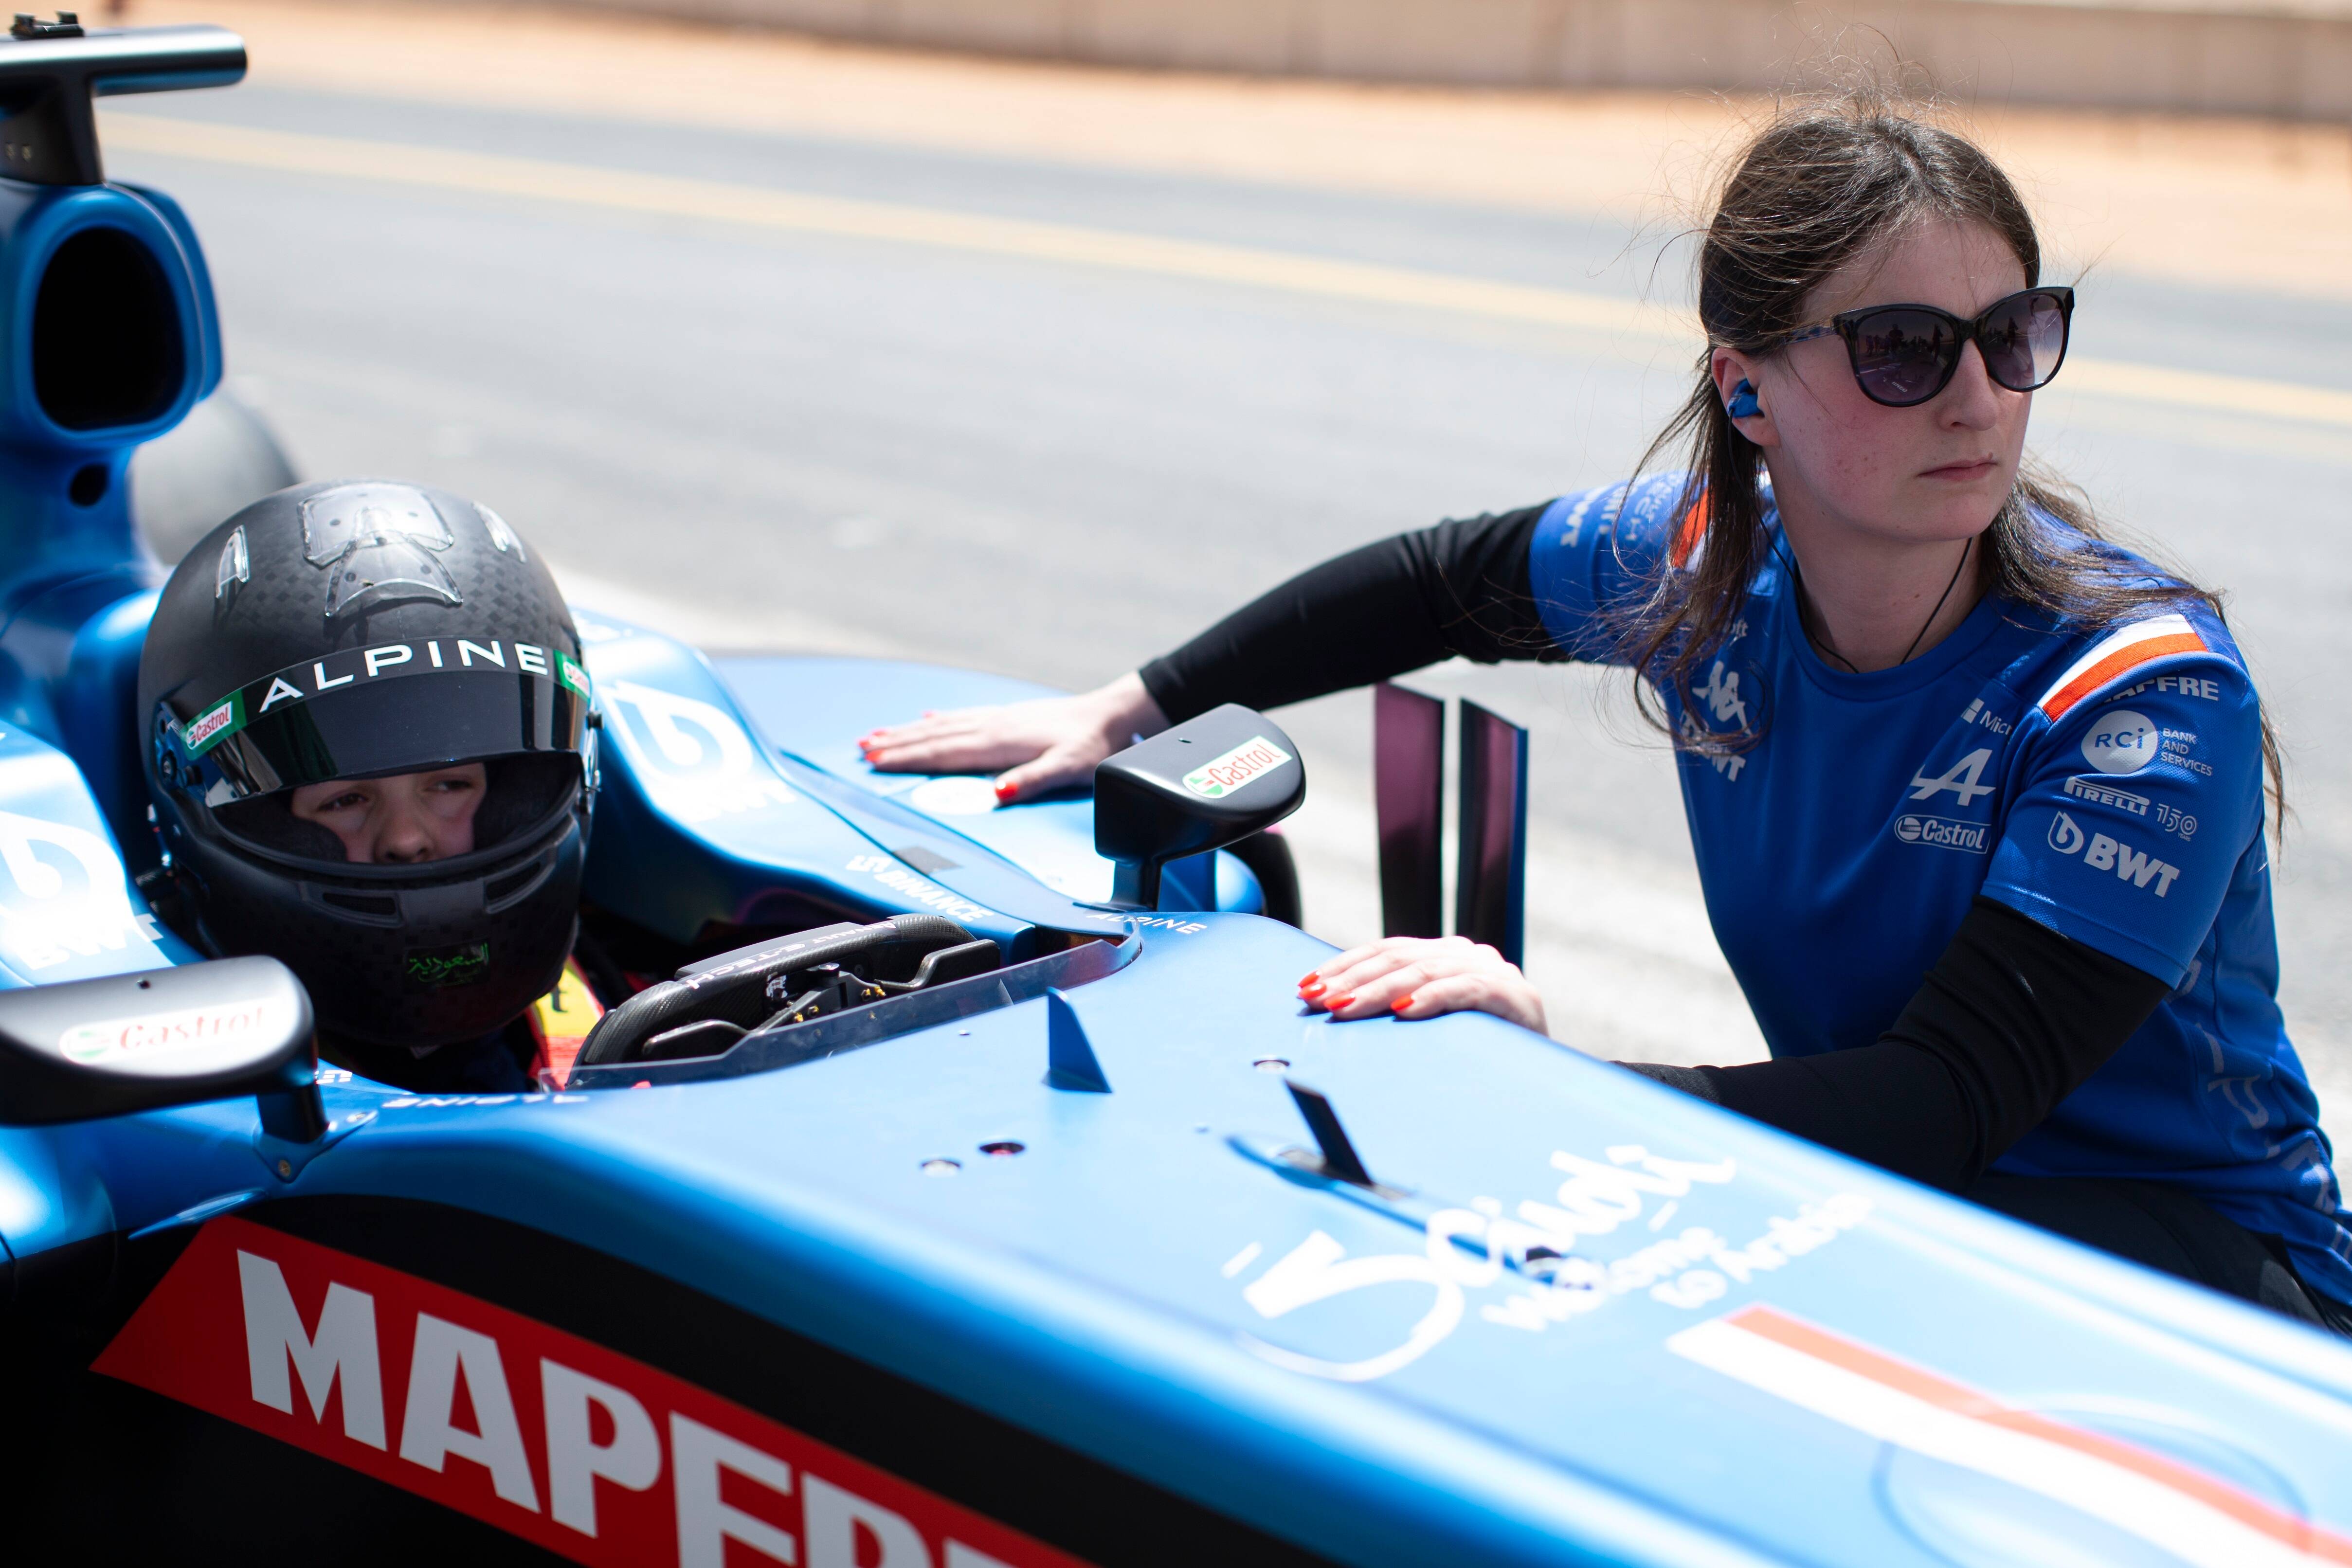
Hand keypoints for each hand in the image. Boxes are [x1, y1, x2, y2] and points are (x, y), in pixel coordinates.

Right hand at [859, 672, 1168, 803]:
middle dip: (896, 744)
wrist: (1110, 716)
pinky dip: (938, 720)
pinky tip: (925, 719)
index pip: (945, 753)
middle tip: (860, 749)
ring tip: (877, 735)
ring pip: (942, 726)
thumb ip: (1032, 780)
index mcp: (1000, 743)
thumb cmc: (1091, 746)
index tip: (876, 761)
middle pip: (934, 737)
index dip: (908, 758)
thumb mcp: (1068, 768)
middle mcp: (992, 727)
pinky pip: (961, 718)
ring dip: (908, 732)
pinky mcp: (1006, 717)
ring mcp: (997, 719)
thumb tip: (997, 794)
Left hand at [1298, 936, 1547, 1033]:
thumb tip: (1334, 1008)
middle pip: (1399, 957)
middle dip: (1352, 979)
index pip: (1385, 949)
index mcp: (1446, 954)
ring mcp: (1494, 972)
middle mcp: (1468, 955)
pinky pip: (1466, 989)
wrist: (1543, 1080)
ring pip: (1425, 970)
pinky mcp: (1515, 996)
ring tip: (1346, 1008)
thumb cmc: (1477, 1054)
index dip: (1343, 965)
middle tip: (1317, 1000)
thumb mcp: (1431, 1025)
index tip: (1306, 986)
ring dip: (1379, 990)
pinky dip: (1432, 997)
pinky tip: (1404, 1010)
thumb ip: (1397, 1006)